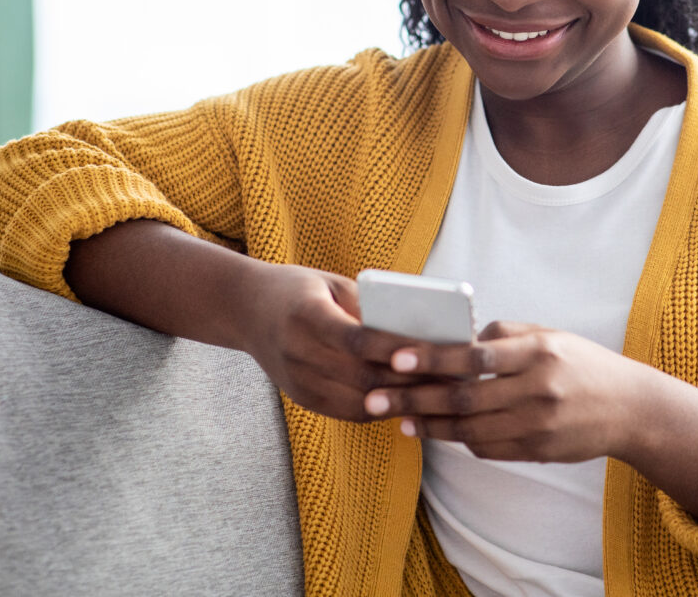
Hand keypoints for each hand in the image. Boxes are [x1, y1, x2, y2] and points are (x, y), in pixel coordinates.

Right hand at [241, 264, 437, 421]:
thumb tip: (416, 332)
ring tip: (439, 395)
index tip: (429, 352)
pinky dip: (382, 409)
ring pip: (360, 402)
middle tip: (451, 377)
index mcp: (306, 315)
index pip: (355, 339)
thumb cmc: (299, 290)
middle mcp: (298, 352)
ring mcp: (298, 381)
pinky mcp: (302, 398)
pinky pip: (349, 412)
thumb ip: (368, 307)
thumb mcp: (332, 284)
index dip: (391, 350)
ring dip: (402, 401)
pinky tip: (410, 402)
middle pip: (362, 376)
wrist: (246, 310)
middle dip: (410, 381)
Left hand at [360, 321, 648, 463]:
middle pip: (463, 398)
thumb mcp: (550, 336)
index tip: (396, 358)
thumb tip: (458, 341)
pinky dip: (460, 439)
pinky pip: (487, 448)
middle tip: (376, 397)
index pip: (474, 356)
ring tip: (400, 418)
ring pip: (469, 429)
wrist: (630, 409)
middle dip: (414, 398)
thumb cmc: (583, 364)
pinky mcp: (538, 451)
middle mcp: (537, 390)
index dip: (432, 358)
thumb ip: (505, 336)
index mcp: (538, 352)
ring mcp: (538, 425)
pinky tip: (438, 431)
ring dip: (430, 425)